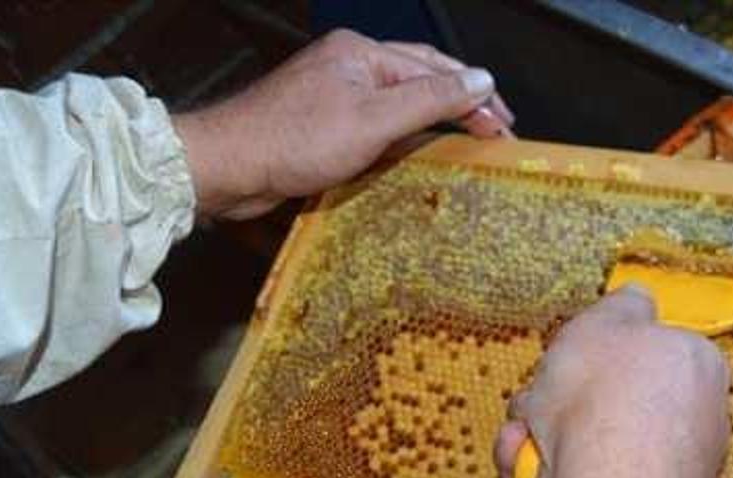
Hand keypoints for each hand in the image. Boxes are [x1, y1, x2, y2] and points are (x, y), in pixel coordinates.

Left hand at [171, 30, 513, 219]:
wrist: (227, 168)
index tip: (504, 125)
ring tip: (468, 144)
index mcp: (362, 54)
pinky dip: (406, 139)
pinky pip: (378, 127)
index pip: (435, 70)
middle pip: (421, 80)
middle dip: (461, 103)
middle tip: (495, 131)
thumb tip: (480, 81)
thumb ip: (431, 100)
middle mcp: (349, 68)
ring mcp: (334, 96)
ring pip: (400, 105)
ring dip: (435, 122)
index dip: (476, 97)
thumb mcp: (374, 119)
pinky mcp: (323, 127)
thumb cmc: (291, 140)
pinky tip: (419, 157)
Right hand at [493, 287, 731, 477]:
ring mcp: (650, 472)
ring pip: (574, 432)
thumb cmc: (610, 399)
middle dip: (561, 388)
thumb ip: (623, 306)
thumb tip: (637, 298)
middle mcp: (685, 424)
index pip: (655, 347)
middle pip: (606, 392)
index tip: (586, 347)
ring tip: (533, 424)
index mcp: (697, 369)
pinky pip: (562, 474)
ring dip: (537, 423)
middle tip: (550, 384)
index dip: (611, 345)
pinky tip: (530, 457)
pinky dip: (535, 463)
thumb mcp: (610, 318)